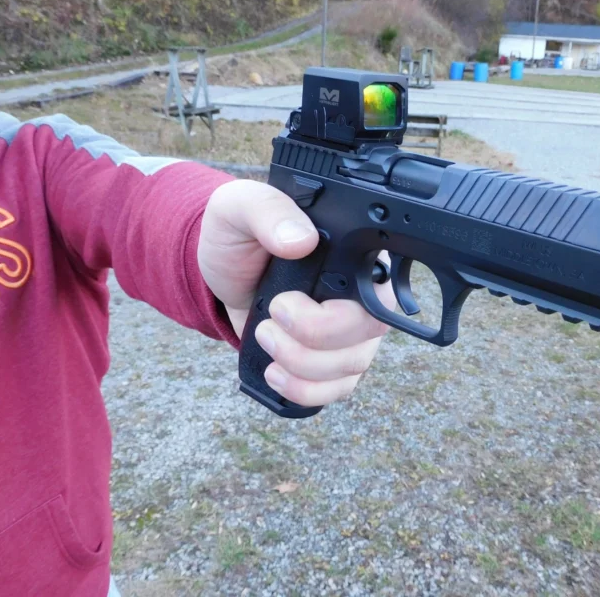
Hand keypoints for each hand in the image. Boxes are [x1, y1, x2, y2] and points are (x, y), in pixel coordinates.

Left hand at [197, 179, 394, 405]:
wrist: (221, 273)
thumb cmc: (237, 234)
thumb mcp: (240, 208)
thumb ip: (268, 210)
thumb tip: (301, 240)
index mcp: (355, 250)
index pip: (379, 286)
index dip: (340, 306)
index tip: (288, 301)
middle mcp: (365, 291)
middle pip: (370, 331)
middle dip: (312, 336)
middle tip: (272, 314)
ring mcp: (353, 329)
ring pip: (353, 366)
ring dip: (301, 363)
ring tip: (264, 336)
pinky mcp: (333, 359)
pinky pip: (338, 390)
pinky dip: (304, 390)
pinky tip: (275, 373)